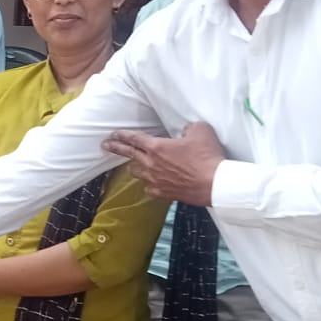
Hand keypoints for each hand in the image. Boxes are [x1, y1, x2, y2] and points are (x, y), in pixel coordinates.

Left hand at [101, 122, 224, 204]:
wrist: (214, 183)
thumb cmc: (207, 156)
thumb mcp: (201, 130)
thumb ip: (188, 128)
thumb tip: (185, 132)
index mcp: (157, 147)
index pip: (134, 139)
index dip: (122, 135)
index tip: (112, 134)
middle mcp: (152, 164)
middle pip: (129, 154)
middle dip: (116, 148)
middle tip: (106, 145)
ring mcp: (156, 180)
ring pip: (137, 172)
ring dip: (134, 166)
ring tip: (133, 164)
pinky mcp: (164, 193)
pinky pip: (149, 188)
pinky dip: (149, 185)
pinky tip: (150, 184)